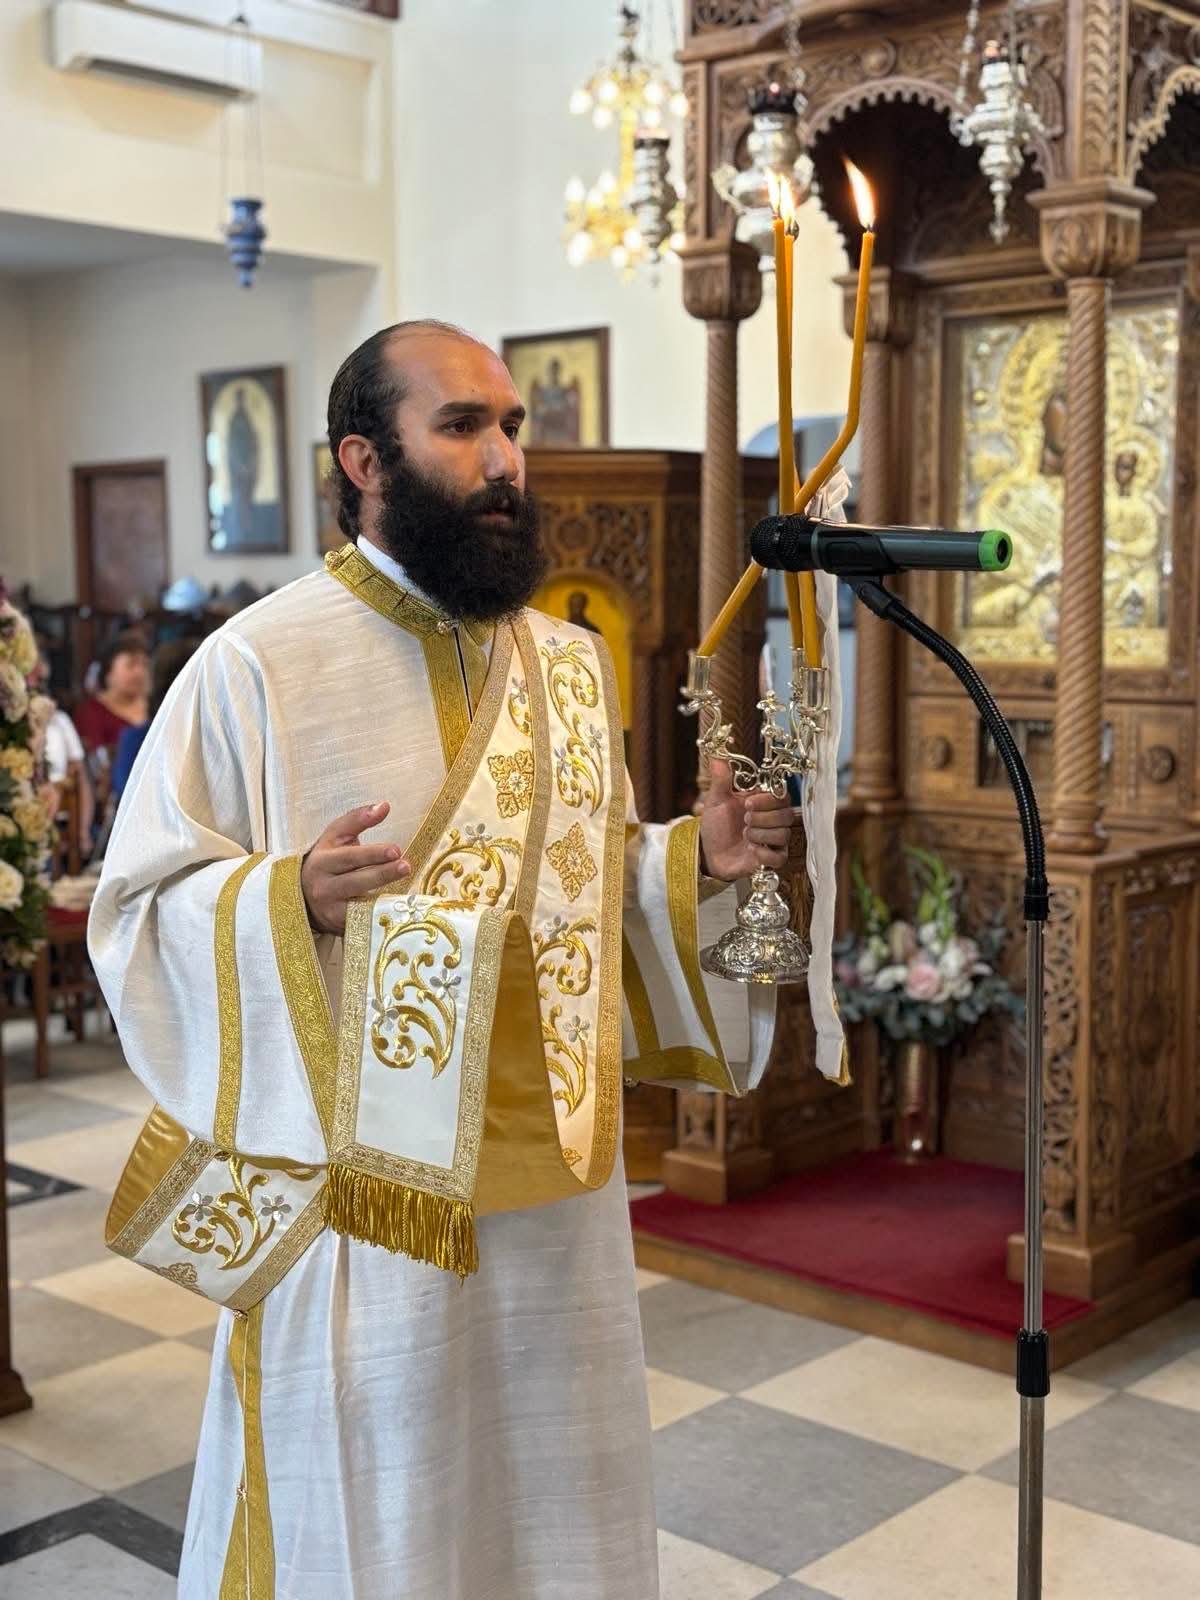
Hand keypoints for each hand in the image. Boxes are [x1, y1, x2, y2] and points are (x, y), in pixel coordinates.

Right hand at [301, 802, 410, 934]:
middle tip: (405, 865)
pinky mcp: (340, 927)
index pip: (348, 857)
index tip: (395, 849)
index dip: (371, 853)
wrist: (302, 896)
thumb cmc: (327, 860)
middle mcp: (323, 887)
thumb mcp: (335, 837)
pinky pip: (361, 922)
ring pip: (358, 904)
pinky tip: (397, 912)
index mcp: (322, 861)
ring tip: (406, 889)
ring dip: (383, 896)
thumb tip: (384, 806)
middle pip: (355, 881)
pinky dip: (378, 917)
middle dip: (381, 873)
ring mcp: (331, 910)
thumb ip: (358, 820)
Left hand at [698, 760, 794, 882]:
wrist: (708, 852)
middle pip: (787, 815)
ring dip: (761, 835)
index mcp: (763, 803)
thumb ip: (721, 781)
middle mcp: (772, 820)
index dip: (768, 800)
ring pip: (784, 835)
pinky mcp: (771, 859)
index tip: (748, 803)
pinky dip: (765, 854)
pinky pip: (780, 857)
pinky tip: (751, 850)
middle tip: (745, 820)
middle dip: (763, 818)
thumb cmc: (716, 825)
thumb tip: (717, 759)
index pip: (782, 796)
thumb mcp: (716, 801)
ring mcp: (773, 840)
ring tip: (745, 835)